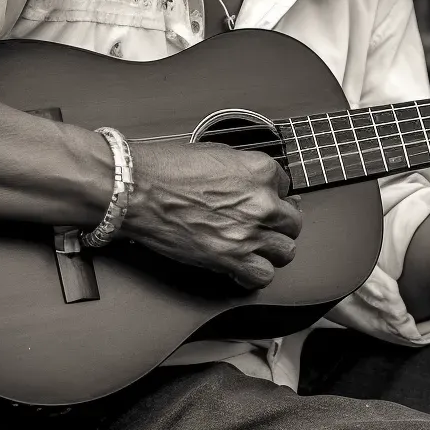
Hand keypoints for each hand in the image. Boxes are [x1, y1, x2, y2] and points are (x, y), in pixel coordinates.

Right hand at [121, 138, 301, 289]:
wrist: (137, 189)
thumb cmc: (165, 169)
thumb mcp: (215, 154)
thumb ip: (243, 170)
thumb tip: (253, 182)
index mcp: (260, 170)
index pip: (287, 186)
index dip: (274, 195)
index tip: (264, 201)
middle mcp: (261, 201)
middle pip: (292, 221)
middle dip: (278, 223)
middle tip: (263, 224)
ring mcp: (248, 232)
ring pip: (286, 251)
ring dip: (272, 249)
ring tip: (256, 246)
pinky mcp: (230, 259)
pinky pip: (263, 276)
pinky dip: (255, 274)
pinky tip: (244, 266)